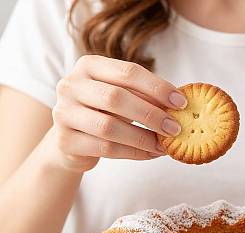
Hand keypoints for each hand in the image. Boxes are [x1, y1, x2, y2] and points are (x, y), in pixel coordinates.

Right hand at [49, 55, 186, 171]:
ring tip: (164, 145)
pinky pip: (106, 149)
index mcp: (89, 66)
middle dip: (151, 115)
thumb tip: (179, 106)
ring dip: (143, 138)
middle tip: (175, 128)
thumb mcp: (121, 98)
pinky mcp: (65, 141)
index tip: (181, 103)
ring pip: (109, 127)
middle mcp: (71, 85)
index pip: (128, 72)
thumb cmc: (104, 113)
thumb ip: (143, 96)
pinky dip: (133, 153)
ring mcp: (64, 113)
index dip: (157, 88)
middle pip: (116, 98)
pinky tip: (150, 154)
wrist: (71, 141)